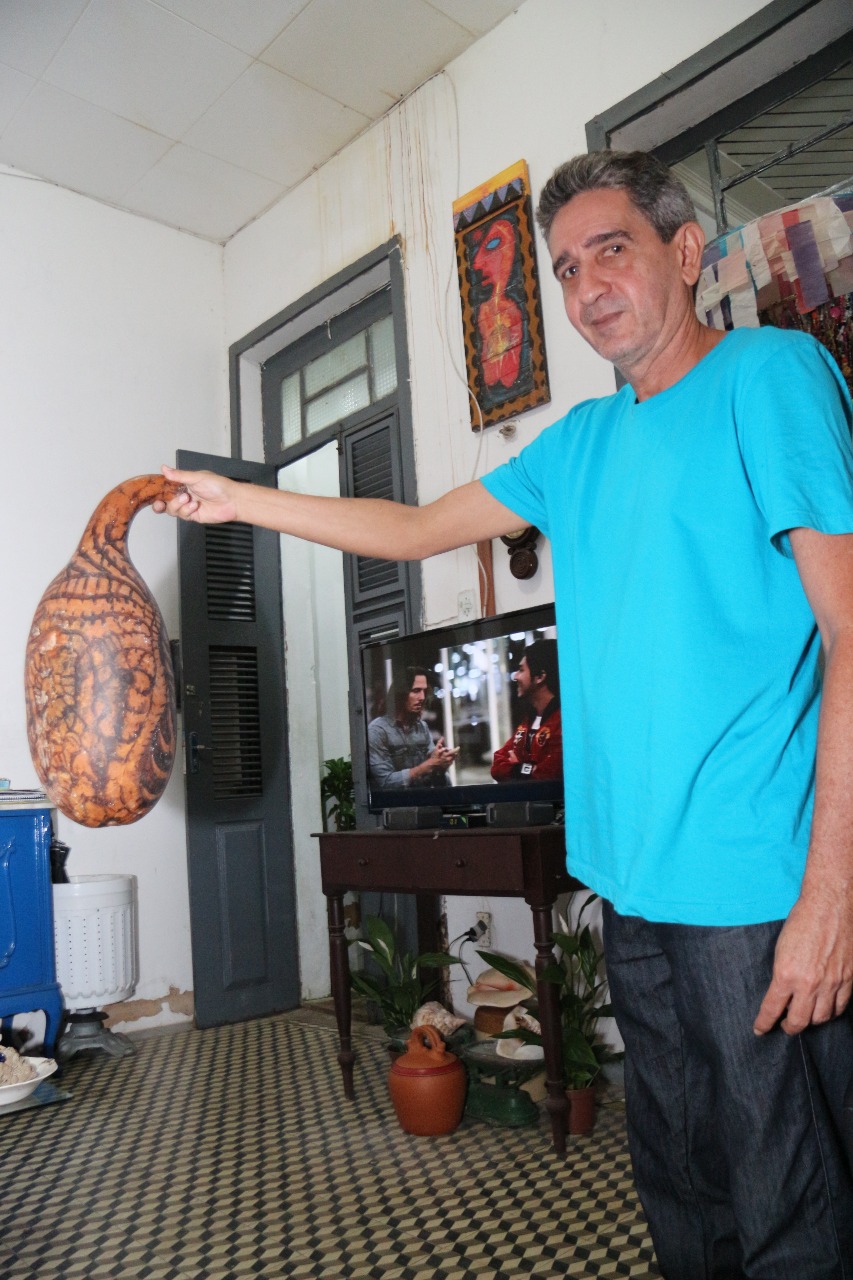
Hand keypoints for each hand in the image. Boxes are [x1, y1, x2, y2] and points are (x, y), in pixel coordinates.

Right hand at [153, 465, 239, 523]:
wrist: (232, 500)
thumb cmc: (218, 486)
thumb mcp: (197, 477)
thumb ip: (179, 475)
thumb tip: (164, 468)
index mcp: (184, 483)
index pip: (166, 487)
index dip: (158, 490)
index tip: (152, 491)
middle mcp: (184, 494)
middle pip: (165, 501)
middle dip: (160, 503)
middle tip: (160, 503)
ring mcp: (188, 506)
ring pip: (172, 509)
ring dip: (177, 504)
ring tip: (188, 499)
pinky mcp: (193, 516)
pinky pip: (183, 515)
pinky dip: (187, 510)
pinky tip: (195, 505)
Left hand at [753, 889, 852, 1035]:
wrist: (830, 904)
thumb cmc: (802, 921)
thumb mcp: (781, 948)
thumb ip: (782, 974)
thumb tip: (781, 992)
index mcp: (786, 975)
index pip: (772, 1009)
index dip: (764, 1023)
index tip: (759, 1029)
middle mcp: (809, 984)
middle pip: (798, 1021)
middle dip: (788, 1027)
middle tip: (783, 1025)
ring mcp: (831, 983)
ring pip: (821, 1018)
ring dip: (810, 1021)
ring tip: (804, 1018)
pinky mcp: (848, 979)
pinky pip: (840, 1007)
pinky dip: (831, 1012)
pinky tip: (825, 1009)